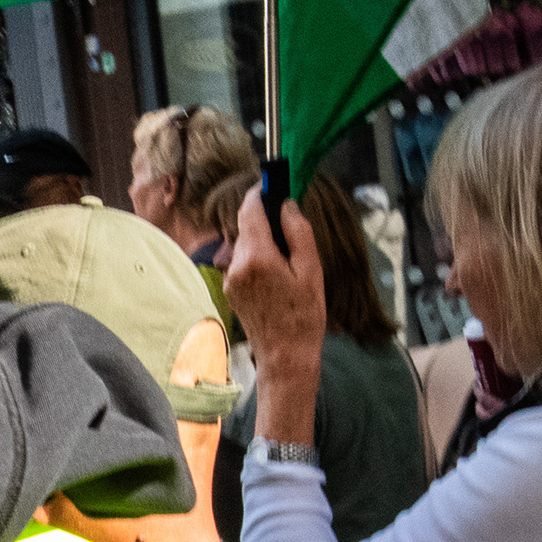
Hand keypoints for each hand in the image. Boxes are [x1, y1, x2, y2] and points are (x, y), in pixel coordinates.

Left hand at [225, 186, 326, 429]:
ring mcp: (230, 278)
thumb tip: (286, 205)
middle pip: (247, 227)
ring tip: (289, 263)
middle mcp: (236, 264)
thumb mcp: (310, 269)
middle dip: (267, 222)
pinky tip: (278, 277)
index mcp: (256, 256)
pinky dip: (258, 259)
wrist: (285, 355)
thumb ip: (297, 232)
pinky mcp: (230, 289)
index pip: (249, 210)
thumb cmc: (304, 315)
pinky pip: (243, 262)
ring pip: (245, 245)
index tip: (272, 185)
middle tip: (292, 231)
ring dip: (263, 243)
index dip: (259, 193)